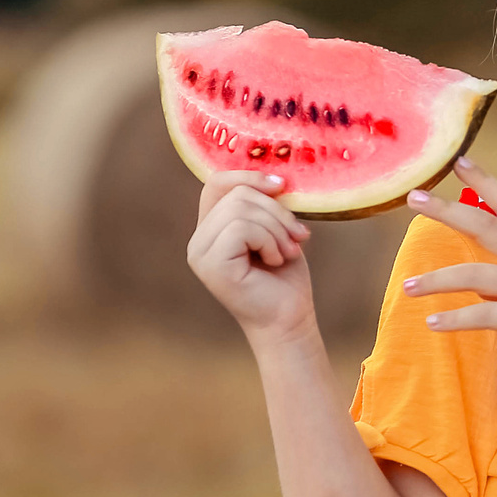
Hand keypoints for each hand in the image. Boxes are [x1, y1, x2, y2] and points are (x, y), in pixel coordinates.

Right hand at [187, 170, 315, 343]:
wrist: (289, 320)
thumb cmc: (284, 278)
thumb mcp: (275, 230)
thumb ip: (264, 205)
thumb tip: (274, 176)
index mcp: (210, 228)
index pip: (217, 181)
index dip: (250, 176)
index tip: (282, 186)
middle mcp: (199, 240)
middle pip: (237, 194)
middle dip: (276, 211)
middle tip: (297, 237)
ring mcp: (201, 253)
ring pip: (241, 209)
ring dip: (277, 228)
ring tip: (288, 251)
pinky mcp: (211, 264)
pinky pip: (242, 228)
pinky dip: (269, 240)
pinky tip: (275, 260)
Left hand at [402, 156, 496, 380]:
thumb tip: (486, 287)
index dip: (484, 181)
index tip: (459, 162)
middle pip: (484, 224)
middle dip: (446, 210)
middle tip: (413, 198)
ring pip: (473, 275)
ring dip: (435, 280)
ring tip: (406, 286)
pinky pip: (483, 316)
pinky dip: (455, 320)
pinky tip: (432, 324)